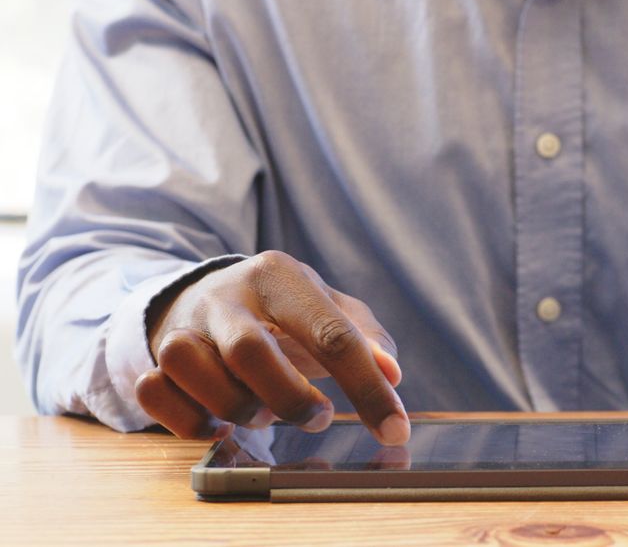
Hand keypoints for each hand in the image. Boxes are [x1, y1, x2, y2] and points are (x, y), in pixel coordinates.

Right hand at [134, 251, 409, 444]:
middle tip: (318, 418)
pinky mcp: (154, 357)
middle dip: (290, 399)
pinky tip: (220, 424)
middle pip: (250, 351)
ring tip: (265, 414)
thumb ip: (366, 337)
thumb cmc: (283, 310)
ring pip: (191, 368)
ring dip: (236, 407)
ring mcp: (183, 325)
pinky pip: (154, 392)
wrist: (206, 294)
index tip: (395, 429)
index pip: (331, 332)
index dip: (367, 387)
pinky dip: (190, 420)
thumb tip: (391, 374)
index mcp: (278, 276)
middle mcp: (225, 295)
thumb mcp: (329, 307)